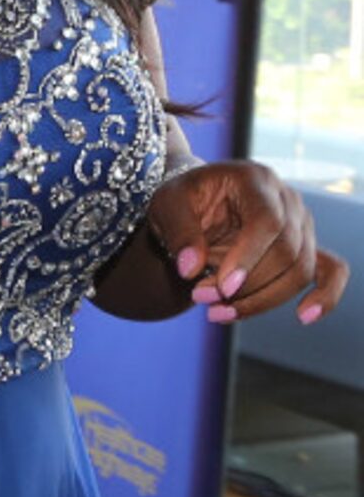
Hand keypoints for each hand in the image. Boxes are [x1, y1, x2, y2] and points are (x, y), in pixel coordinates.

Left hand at [147, 159, 346, 326]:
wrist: (195, 202)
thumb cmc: (182, 200)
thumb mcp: (167, 206)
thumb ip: (178, 233)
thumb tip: (190, 269)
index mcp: (255, 180)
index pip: (267, 222)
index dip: (248, 258)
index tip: (223, 288)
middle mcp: (287, 200)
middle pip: (286, 252)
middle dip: (247, 285)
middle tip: (200, 298)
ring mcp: (302, 223)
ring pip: (300, 270)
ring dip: (262, 299)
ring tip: (217, 313)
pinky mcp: (305, 246)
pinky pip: (330, 271)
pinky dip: (324, 295)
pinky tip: (304, 316)